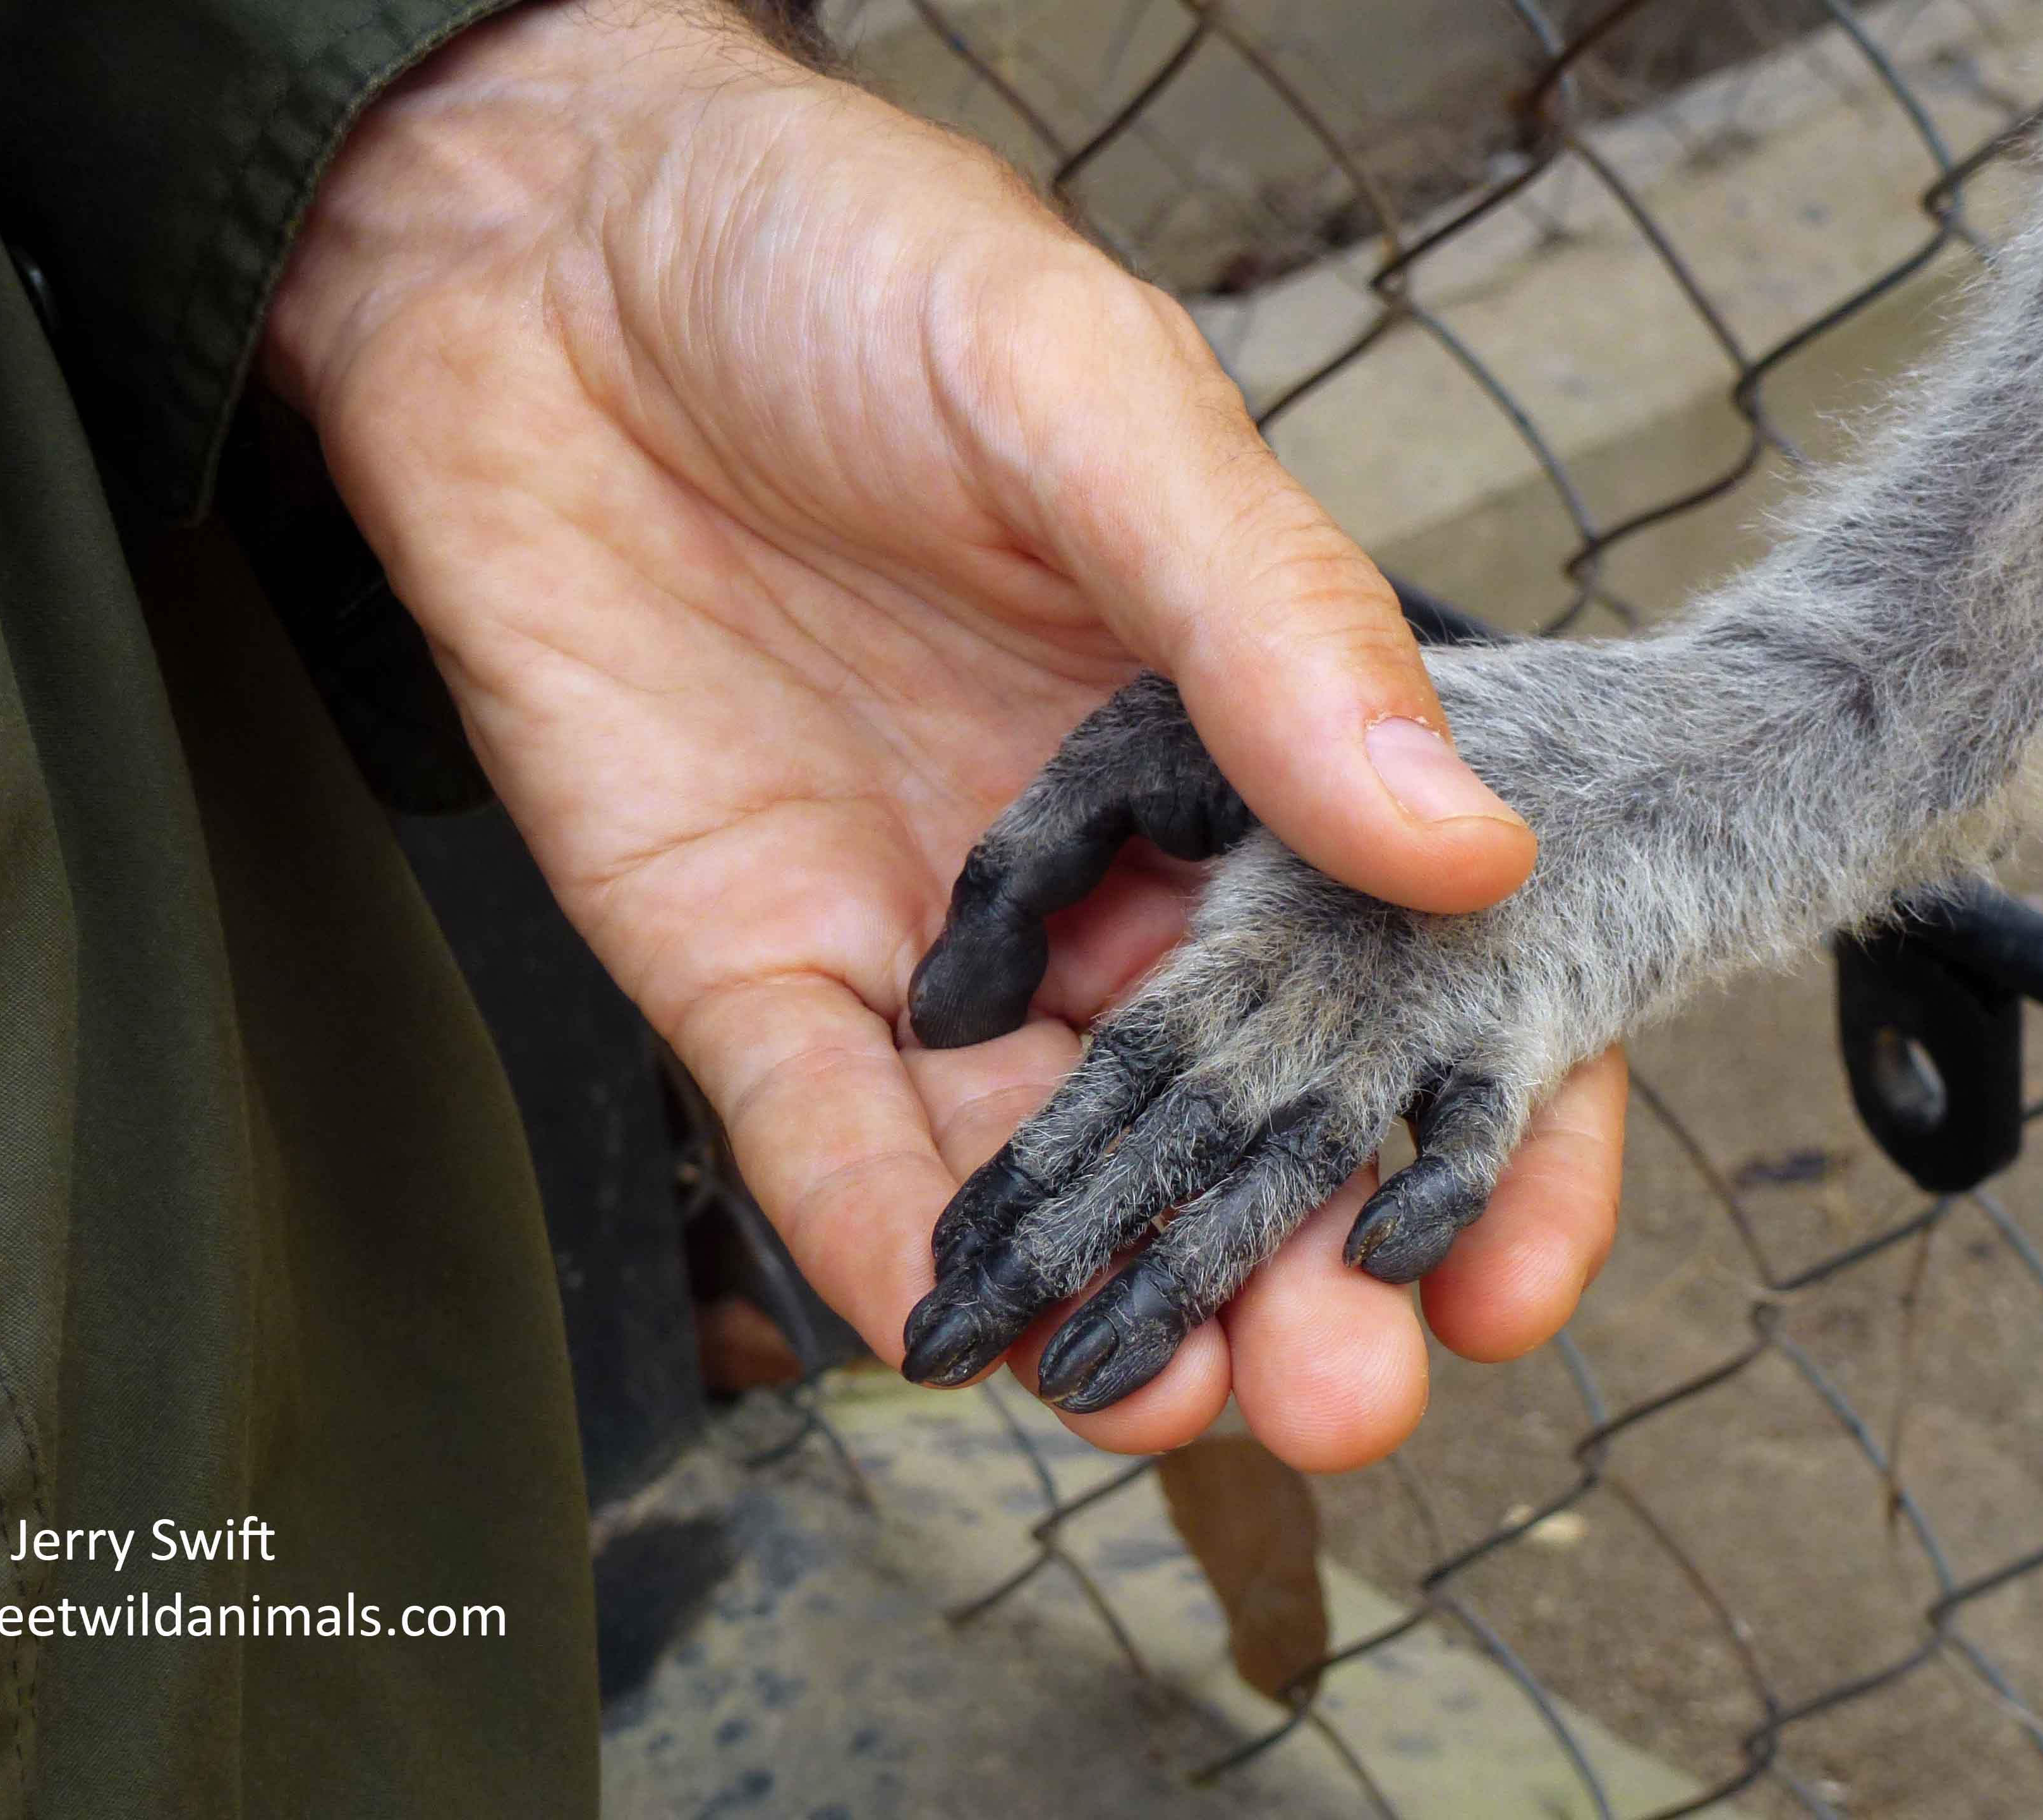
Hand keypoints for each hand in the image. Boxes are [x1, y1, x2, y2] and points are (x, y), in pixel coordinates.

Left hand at [264, 0, 1623, 1468]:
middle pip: (1226, 1111)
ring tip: (1170, 1405)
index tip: (1505, 1266)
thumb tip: (1470, 845)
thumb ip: (1271, 622)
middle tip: (1347, 1391)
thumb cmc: (842, 262)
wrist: (537, 243)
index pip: (1396, 967)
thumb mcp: (1090, 401)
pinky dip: (873, 1233)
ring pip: (1039, 1159)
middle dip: (1287, 1268)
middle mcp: (1098, 860)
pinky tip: (938, 1330)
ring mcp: (924, 927)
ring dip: (1103, 1298)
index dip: (1474, 1127)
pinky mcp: (740, 954)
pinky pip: (817, 1126)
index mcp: (1230, 735)